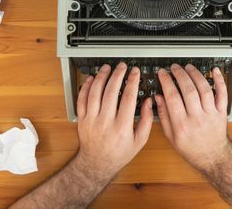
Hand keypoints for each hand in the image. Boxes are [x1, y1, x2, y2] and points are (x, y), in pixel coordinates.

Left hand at [76, 63, 153, 177]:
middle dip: (118, 75)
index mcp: (122, 127)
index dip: (133, 81)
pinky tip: (92, 79)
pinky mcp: (82, 120)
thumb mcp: (140, 141)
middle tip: (122, 66)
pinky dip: (86, 87)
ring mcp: (92, 120)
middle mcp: (106, 122)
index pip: (129, 98)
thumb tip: (150, 102)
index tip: (135, 72)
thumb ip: (147, 120)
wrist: (97, 164)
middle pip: (111, 92)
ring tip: (107, 68)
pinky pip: (82, 99)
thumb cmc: (119, 154)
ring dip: (101, 77)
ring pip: (95, 93)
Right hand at [155, 64, 229, 170]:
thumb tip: (158, 98)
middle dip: (180, 75)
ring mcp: (210, 114)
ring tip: (188, 67)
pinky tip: (214, 71)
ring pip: (204, 89)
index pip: (172, 97)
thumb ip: (163, 116)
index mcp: (182, 125)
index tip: (162, 73)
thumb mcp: (171, 137)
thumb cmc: (191, 148)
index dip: (166, 82)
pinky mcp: (221, 112)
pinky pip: (222, 94)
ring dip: (196, 75)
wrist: (212, 157)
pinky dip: (220, 81)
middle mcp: (197, 118)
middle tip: (174, 68)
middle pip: (188, 90)